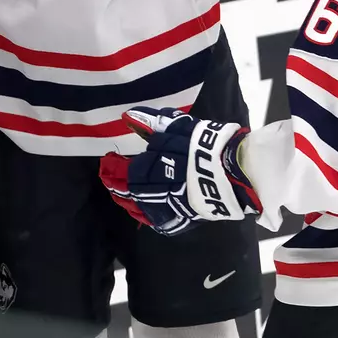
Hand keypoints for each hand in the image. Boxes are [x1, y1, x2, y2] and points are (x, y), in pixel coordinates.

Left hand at [98, 107, 258, 235]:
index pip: (123, 171)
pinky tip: (144, 212)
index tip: (106, 162)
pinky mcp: (183, 217)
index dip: (112, 167)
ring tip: (120, 196)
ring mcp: (168, 207)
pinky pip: (159, 220)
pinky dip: (148, 216)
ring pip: (141, 208)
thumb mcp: (175, 127)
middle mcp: (154, 192)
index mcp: (148, 169)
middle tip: (108, 178)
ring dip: (128, 201)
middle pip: (129, 192)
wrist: (232, 171)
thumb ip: (149, 123)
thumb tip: (127, 117)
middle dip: (116, 184)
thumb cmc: (201, 145)